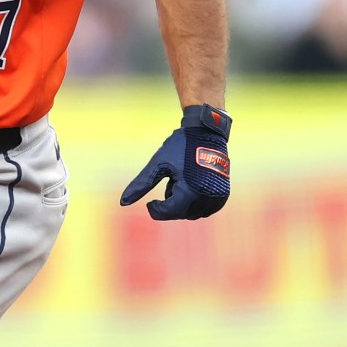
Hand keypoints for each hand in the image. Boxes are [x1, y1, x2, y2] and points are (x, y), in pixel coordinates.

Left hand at [120, 104, 231, 221]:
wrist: (207, 132)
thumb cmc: (180, 146)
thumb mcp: (158, 164)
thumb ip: (141, 184)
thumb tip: (122, 202)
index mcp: (189, 191)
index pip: (168, 212)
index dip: (156, 209)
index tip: (150, 202)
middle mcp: (206, 197)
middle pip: (181, 214)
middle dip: (170, 204)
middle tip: (170, 183)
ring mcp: (217, 197)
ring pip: (193, 214)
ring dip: (183, 204)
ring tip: (181, 182)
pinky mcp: (223, 194)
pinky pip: (206, 209)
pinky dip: (196, 203)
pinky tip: (191, 186)